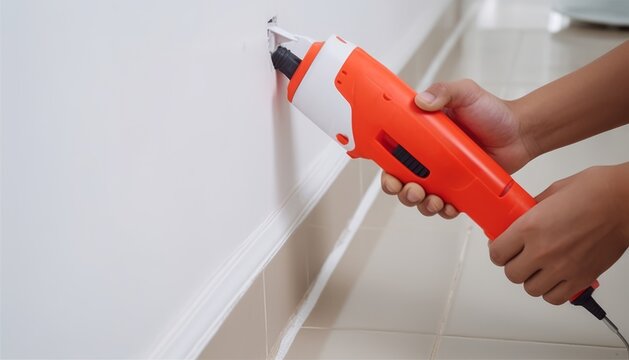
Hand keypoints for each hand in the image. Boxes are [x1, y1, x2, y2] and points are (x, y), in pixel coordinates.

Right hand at [381, 79, 535, 217]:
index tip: (388, 172)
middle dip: (400, 190)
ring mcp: (443, 174)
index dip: (385, 165)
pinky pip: (445, 205)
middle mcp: (428, 156)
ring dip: (420, 203)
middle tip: (412, 189)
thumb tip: (421, 100)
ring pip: (420, 196)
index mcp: (421, 134)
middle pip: (401, 179)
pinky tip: (449, 206)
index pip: (393, 151)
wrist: (520, 132)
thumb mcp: (466, 93)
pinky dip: (444, 210)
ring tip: (433, 200)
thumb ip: (444, 91)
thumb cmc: (493, 112)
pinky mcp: (459, 188)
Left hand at [489, 164, 628, 304]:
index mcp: (530, 227)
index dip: (497, 250)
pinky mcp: (581, 278)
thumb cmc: (596, 192)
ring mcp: (562, 268)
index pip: (497, 253)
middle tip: (519, 255)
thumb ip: (530, 209)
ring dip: (531, 278)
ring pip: (530, 288)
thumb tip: (516, 217)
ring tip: (537, 266)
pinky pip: (554, 298)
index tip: (501, 247)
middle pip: (511, 273)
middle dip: (512, 264)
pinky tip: (553, 277)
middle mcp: (543, 251)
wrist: (626, 202)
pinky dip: (550, 290)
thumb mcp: (552, 192)